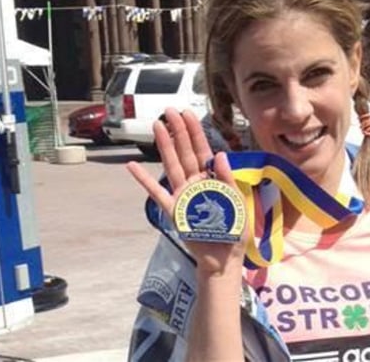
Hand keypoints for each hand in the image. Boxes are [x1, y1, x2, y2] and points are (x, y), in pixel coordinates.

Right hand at [126, 109, 247, 276]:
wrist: (224, 259)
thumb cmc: (234, 232)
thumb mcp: (238, 203)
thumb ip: (228, 179)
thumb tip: (220, 155)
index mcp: (212, 179)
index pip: (203, 150)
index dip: (195, 132)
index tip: (187, 113)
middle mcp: (195, 183)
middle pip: (185, 152)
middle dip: (178, 131)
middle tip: (169, 110)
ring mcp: (182, 195)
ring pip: (171, 165)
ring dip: (164, 146)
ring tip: (156, 127)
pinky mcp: (173, 210)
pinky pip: (156, 193)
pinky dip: (143, 180)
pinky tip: (132, 166)